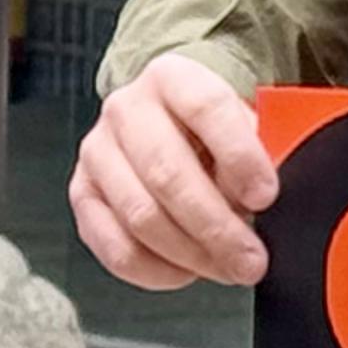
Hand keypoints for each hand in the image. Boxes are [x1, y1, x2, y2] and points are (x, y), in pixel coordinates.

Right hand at [70, 52, 277, 288]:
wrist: (169, 127)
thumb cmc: (214, 133)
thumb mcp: (247, 125)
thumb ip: (260, 153)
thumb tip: (262, 202)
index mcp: (173, 77)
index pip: (205, 108)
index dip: (239, 155)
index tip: (266, 197)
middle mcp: (126, 108)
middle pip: (166, 172)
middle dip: (216, 227)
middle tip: (251, 260)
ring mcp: (97, 151)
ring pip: (140, 216)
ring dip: (190, 254)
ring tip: (226, 269)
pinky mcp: (82, 194)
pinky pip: (115, 247)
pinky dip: (156, 270)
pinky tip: (186, 270)